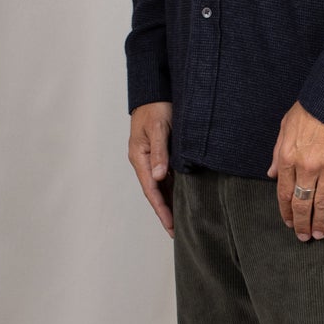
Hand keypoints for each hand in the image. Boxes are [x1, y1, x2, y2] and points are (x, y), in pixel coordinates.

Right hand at [129, 101, 174, 237]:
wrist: (155, 90)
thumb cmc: (156, 106)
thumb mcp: (159, 128)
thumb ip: (160, 152)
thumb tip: (158, 177)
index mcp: (140, 157)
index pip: (151, 190)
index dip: (161, 209)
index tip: (170, 226)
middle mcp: (144, 161)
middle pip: (155, 192)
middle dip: (165, 212)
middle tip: (176, 233)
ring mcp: (152, 158)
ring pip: (162, 186)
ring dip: (170, 203)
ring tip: (181, 222)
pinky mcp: (161, 154)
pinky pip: (167, 176)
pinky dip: (174, 189)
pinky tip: (183, 199)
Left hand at [267, 101, 323, 240]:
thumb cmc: (312, 109)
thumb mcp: (285, 127)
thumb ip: (277, 153)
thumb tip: (272, 174)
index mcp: (288, 157)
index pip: (284, 193)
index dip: (286, 211)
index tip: (289, 222)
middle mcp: (307, 166)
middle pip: (302, 203)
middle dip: (302, 223)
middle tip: (304, 237)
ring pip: (322, 203)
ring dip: (320, 222)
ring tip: (320, 234)